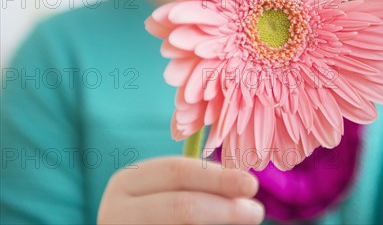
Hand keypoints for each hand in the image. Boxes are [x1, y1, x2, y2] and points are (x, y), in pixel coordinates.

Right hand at [97, 156, 264, 224]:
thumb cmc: (153, 213)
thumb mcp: (162, 192)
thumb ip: (194, 184)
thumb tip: (244, 185)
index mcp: (126, 183)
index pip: (177, 171)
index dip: (218, 178)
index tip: (252, 184)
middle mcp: (115, 211)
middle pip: (181, 206)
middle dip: (225, 208)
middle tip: (256, 211)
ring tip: (244, 221)